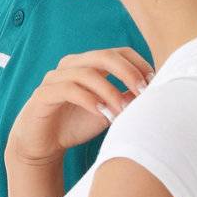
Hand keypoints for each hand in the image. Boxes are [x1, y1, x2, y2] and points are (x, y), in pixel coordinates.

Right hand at [6, 47, 154, 167]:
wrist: (43, 144)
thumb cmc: (76, 124)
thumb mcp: (108, 111)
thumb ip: (125, 99)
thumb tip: (152, 93)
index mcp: (89, 65)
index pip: (117, 52)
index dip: (138, 63)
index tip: (153, 83)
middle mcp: (72, 65)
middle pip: (104, 56)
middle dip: (127, 72)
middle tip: (143, 92)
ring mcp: (55, 78)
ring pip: (87, 73)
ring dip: (110, 92)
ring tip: (122, 112)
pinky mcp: (43, 94)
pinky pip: (68, 90)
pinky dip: (89, 100)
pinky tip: (101, 114)